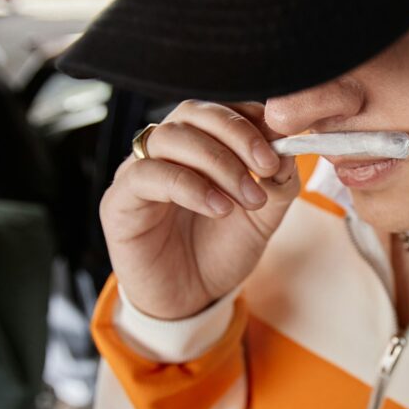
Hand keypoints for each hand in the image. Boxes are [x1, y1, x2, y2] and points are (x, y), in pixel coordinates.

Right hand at [100, 101, 298, 318]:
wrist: (191, 301)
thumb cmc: (220, 251)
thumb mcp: (263, 216)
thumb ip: (278, 183)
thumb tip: (288, 152)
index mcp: (199, 144)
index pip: (221, 108)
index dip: (252, 119)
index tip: (281, 145)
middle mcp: (166, 150)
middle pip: (194, 112)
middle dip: (237, 134)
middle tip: (266, 166)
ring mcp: (139, 171)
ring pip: (171, 137)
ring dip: (218, 163)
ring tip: (248, 198)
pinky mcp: (119, 201)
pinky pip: (148, 175)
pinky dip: (190, 186)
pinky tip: (219, 208)